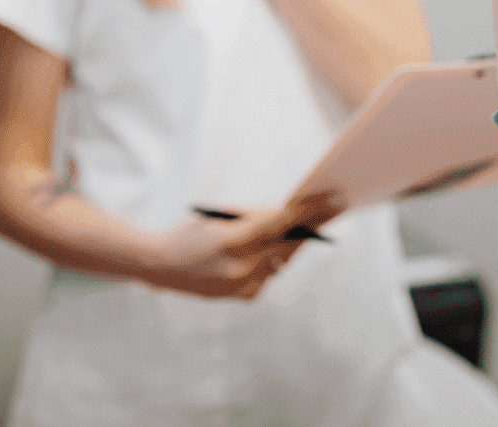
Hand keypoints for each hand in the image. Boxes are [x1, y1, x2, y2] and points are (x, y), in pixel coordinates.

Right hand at [143, 192, 342, 299]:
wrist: (161, 266)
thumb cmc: (192, 233)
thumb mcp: (222, 217)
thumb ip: (257, 219)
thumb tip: (291, 217)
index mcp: (233, 240)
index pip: (282, 222)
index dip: (312, 210)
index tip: (336, 200)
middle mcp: (240, 267)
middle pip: (289, 243)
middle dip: (312, 224)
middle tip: (334, 207)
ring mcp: (243, 286)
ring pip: (283, 259)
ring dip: (292, 242)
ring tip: (307, 225)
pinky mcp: (244, 296)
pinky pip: (271, 273)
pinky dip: (273, 260)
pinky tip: (270, 250)